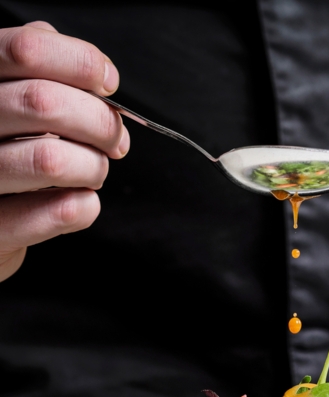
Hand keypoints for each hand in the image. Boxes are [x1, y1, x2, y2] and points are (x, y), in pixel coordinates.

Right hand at [0, 21, 128, 280]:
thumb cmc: (1, 149)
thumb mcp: (9, 96)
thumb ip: (38, 70)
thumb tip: (94, 69)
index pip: (25, 50)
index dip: (82, 64)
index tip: (109, 83)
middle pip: (45, 104)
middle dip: (101, 123)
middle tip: (115, 141)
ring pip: (52, 160)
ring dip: (94, 167)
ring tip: (93, 171)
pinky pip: (60, 212)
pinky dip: (87, 204)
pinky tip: (82, 199)